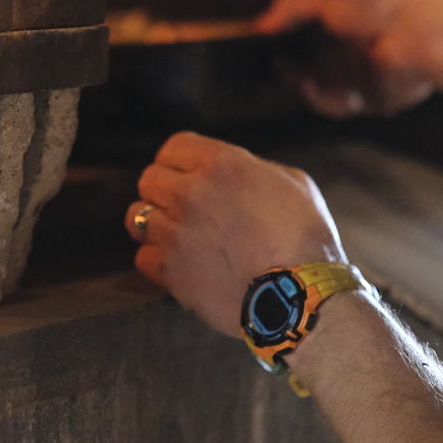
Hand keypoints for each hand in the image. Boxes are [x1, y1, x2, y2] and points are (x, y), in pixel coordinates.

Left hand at [124, 131, 346, 338]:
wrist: (301, 295)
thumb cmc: (306, 239)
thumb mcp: (292, 183)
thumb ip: (254, 170)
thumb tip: (235, 174)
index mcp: (221, 164)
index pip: (173, 146)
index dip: (181, 160)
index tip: (190, 174)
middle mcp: (189, 193)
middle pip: (149, 179)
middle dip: (165, 190)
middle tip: (185, 207)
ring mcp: (174, 232)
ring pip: (137, 216)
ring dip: (156, 223)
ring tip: (178, 235)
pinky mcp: (168, 269)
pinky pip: (142, 256)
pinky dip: (156, 260)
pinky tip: (179, 263)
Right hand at [255, 0, 442, 117]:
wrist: (424, 32)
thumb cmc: (378, 3)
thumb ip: (289, 6)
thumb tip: (259, 24)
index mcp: (340, 17)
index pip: (301, 34)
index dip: (281, 43)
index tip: (264, 49)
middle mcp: (347, 46)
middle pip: (305, 67)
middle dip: (290, 72)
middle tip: (282, 71)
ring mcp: (359, 74)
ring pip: (318, 91)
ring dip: (311, 91)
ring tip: (310, 86)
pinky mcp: (372, 97)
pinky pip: (341, 106)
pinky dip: (336, 103)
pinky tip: (346, 95)